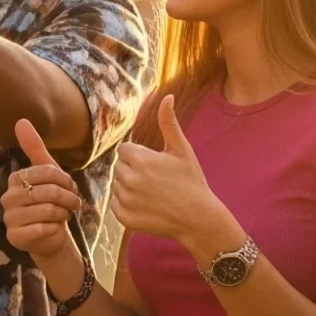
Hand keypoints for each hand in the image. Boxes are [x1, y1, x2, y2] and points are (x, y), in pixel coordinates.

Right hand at [2, 119, 83, 266]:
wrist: (49, 237)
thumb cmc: (50, 203)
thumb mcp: (49, 175)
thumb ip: (34, 148)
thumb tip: (21, 120)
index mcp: (15, 179)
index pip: (46, 172)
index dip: (65, 181)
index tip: (71, 189)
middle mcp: (8, 197)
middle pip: (49, 192)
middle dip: (68, 199)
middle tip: (72, 205)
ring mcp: (9, 218)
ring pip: (47, 210)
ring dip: (63, 214)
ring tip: (63, 216)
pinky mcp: (15, 237)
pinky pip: (42, 228)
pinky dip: (54, 228)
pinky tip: (53, 228)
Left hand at [107, 95, 238, 252]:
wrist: (199, 219)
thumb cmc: (192, 181)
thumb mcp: (182, 150)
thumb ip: (169, 123)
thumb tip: (168, 96)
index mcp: (140, 160)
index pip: (124, 150)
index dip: (140, 156)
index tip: (156, 165)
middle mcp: (129, 179)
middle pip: (120, 167)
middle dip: (134, 170)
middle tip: (157, 180)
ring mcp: (126, 200)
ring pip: (117, 186)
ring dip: (130, 187)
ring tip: (154, 193)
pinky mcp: (124, 218)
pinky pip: (116, 205)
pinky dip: (128, 205)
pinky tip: (148, 206)